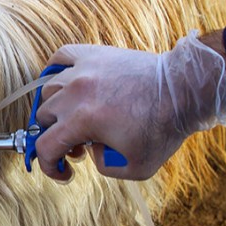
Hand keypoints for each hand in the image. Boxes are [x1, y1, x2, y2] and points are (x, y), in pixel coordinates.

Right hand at [35, 31, 225, 181]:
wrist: (182, 90)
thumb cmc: (163, 128)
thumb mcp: (136, 167)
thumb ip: (104, 167)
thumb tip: (91, 150)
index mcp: (82, 120)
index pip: (46, 146)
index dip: (49, 166)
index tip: (65, 172)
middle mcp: (76, 92)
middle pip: (44, 117)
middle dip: (56, 137)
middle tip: (78, 145)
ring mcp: (83, 69)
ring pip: (48, 89)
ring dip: (55, 109)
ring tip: (74, 117)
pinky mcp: (94, 54)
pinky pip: (61, 55)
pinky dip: (55, 70)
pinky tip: (65, 83)